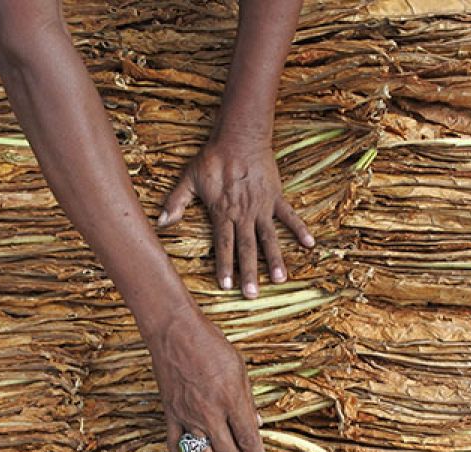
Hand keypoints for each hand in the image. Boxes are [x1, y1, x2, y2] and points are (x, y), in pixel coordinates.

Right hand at [145, 304, 268, 451]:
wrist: (175, 332)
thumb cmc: (211, 345)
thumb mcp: (240, 369)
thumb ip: (248, 401)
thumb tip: (258, 424)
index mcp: (232, 400)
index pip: (249, 441)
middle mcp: (210, 414)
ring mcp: (188, 416)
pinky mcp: (171, 414)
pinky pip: (175, 447)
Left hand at [157, 135, 314, 298]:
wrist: (239, 137)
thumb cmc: (213, 158)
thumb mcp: (189, 178)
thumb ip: (176, 202)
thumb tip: (161, 223)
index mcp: (223, 212)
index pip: (224, 244)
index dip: (225, 266)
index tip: (226, 286)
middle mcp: (244, 214)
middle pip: (247, 248)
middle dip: (249, 273)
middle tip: (252, 294)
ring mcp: (261, 207)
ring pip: (269, 238)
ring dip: (275, 259)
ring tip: (280, 280)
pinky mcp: (275, 197)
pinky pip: (289, 215)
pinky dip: (300, 229)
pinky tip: (309, 244)